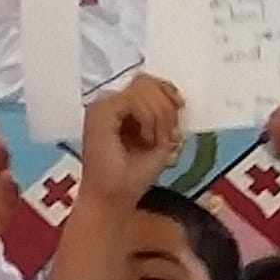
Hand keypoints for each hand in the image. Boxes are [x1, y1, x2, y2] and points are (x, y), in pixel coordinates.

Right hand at [80, 74, 186, 210]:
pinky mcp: (100, 112)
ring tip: (155, 141)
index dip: (167, 91)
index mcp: (122, 108)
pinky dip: (149, 120)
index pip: (147, 82)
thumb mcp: (160, 141)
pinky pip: (134, 101)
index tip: (180, 107)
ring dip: (160, 117)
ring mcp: (103, 106)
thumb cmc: (132, 176)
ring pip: (143, 89)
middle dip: (166, 108)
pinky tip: (146, 139)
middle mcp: (110, 103)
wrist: (112, 197)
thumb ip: (166, 117)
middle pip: (147, 82)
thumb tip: (176, 99)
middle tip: (167, 134)